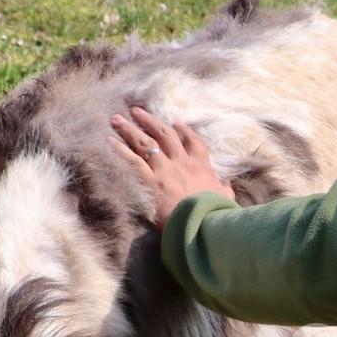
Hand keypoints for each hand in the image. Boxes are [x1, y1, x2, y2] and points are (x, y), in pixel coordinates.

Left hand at [108, 107, 235, 229]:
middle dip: (150, 121)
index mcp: (201, 166)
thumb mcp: (224, 199)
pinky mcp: (151, 181)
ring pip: (146, 142)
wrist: (203, 224)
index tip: (176, 122)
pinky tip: (110, 140)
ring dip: (131, 129)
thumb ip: (225, 189)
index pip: (194, 142)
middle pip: (165, 135)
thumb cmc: (215, 214)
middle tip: (136, 111)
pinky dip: (121, 149)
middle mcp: (182, 163)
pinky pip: (133, 160)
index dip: (184, 131)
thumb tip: (227, 185)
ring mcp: (166, 170)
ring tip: (117, 119)